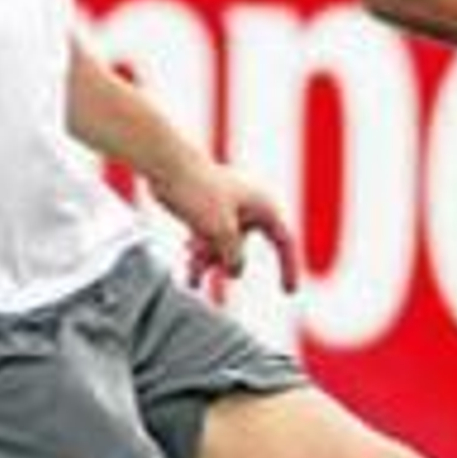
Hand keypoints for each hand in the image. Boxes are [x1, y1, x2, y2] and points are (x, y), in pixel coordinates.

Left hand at [160, 159, 300, 293]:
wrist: (167, 165)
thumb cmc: (197, 191)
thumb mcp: (220, 231)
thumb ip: (232, 257)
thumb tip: (236, 272)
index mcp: (262, 207)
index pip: (284, 242)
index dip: (288, 268)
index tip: (288, 292)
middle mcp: (248, 208)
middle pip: (245, 248)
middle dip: (229, 266)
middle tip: (217, 289)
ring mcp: (226, 210)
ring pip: (222, 247)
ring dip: (208, 263)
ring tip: (191, 279)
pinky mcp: (206, 210)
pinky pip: (207, 239)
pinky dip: (199, 253)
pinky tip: (187, 259)